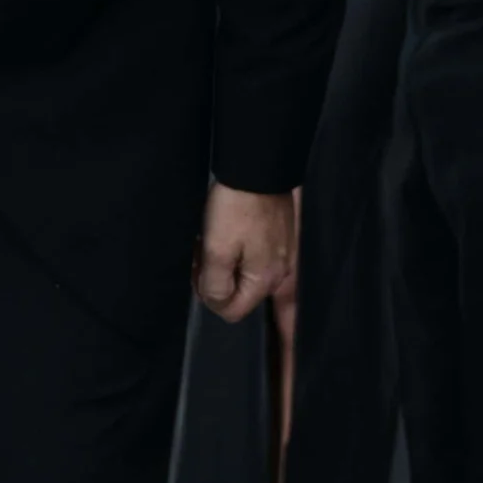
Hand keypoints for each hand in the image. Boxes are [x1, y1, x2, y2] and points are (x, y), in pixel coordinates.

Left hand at [194, 184, 294, 322]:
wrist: (258, 169)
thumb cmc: (235, 209)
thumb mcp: (216, 251)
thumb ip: (215, 285)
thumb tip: (215, 303)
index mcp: (266, 280)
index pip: (233, 312)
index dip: (209, 297)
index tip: (199, 270)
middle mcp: (281, 274)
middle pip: (241, 295)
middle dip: (218, 282)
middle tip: (202, 256)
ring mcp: (284, 256)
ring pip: (246, 277)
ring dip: (225, 267)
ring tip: (211, 242)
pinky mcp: (281, 239)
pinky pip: (256, 261)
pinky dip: (237, 255)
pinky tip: (227, 237)